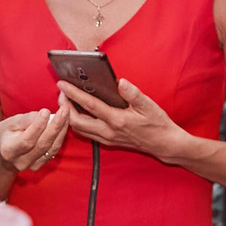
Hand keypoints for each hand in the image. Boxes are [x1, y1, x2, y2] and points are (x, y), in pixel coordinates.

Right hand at [0, 106, 70, 173]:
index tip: (46, 111)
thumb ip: (26, 120)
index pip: (27, 140)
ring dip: (61, 130)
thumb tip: (45, 114)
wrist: (5, 150)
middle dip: (55, 126)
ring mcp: (31, 166)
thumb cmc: (6, 132)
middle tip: (64, 110)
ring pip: (51, 148)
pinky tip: (64, 124)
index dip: (38, 126)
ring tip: (66, 114)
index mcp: (9, 150)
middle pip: (42, 144)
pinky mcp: (40, 165)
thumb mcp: (10, 123)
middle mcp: (20, 162)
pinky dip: (60, 137)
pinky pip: (54, 151)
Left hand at [56, 77, 189, 161]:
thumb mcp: (149, 105)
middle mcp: (108, 131)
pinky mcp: (107, 141)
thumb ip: (133, 94)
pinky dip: (77, 122)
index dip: (73, 94)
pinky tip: (78, 111)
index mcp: (117, 120)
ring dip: (69, 115)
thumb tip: (120, 82)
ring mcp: (106, 138)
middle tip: (62, 92)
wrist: (162, 143)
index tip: (63, 84)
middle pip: (76, 121)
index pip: (89, 105)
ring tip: (67, 100)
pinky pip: (86, 132)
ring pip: (78, 129)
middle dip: (65, 106)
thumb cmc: (156, 123)